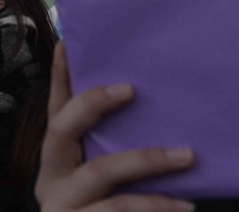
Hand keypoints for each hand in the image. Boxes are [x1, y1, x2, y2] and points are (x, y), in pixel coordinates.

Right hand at [35, 44, 195, 211]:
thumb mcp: (99, 182)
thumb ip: (109, 149)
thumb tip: (140, 104)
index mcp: (54, 160)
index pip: (54, 109)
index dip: (57, 77)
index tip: (68, 43)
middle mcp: (51, 179)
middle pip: (63, 130)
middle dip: (94, 105)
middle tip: (130, 89)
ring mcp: (64, 206)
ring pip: (103, 173)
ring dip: (147, 160)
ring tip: (187, 156)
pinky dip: (155, 207)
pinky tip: (184, 206)